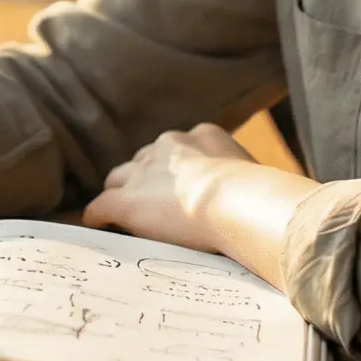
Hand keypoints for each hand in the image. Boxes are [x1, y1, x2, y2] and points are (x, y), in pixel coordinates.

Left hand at [79, 123, 258, 252]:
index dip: (176, 169)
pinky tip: (96, 224)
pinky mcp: (126, 201)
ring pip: (119, 180)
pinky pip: (100, 207)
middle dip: (144, 178)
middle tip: (151, 200)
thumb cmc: (257, 195)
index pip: (178, 149)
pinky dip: (98, 216)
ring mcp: (143, 173)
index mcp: (201, 136)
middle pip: (144, 160)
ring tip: (120, 211)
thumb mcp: (256, 174)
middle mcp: (167, 147)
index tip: (181, 185)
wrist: (234, 201)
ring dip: (120, 193)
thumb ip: (246, 180)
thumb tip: (264, 196)